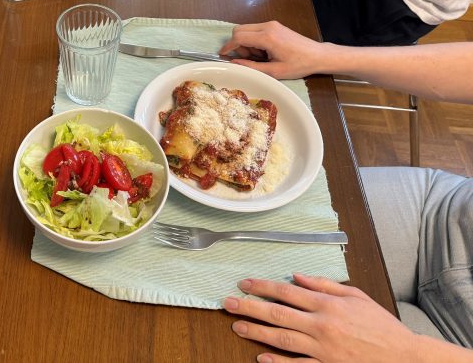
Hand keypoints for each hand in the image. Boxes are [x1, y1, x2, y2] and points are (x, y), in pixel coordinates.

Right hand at [219, 21, 328, 78]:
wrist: (317, 55)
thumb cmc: (298, 65)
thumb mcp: (274, 71)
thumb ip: (251, 67)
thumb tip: (234, 63)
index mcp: (267, 37)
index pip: (239, 37)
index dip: (228, 46)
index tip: (223, 55)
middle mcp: (267, 26)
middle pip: (239, 30)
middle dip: (238, 45)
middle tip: (248, 59)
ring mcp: (271, 24)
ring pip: (246, 29)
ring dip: (246, 43)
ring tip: (259, 57)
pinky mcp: (274, 25)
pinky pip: (255, 30)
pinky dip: (253, 40)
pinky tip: (264, 51)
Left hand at [223, 275, 427, 362]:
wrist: (405, 358)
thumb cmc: (381, 326)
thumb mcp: (356, 296)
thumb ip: (324, 285)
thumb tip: (297, 276)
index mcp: (328, 305)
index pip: (286, 291)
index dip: (262, 286)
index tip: (244, 283)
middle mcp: (322, 326)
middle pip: (278, 313)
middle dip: (249, 306)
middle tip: (227, 302)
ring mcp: (323, 350)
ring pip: (282, 339)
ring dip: (256, 331)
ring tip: (236, 326)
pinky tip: (261, 359)